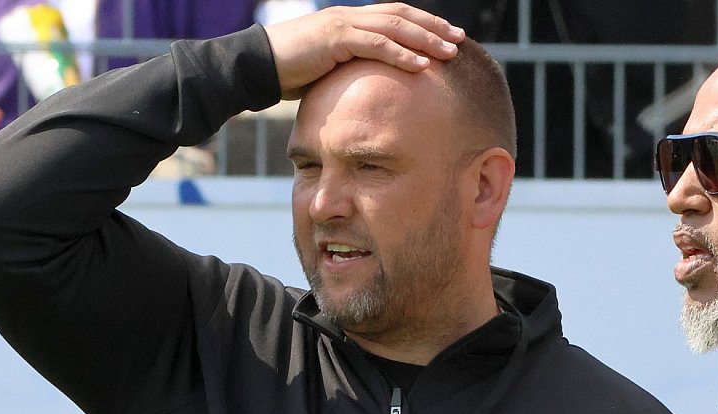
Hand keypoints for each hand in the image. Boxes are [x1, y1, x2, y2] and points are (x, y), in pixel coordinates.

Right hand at [264, 3, 464, 99]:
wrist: (257, 68)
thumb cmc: (289, 75)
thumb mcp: (329, 73)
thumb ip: (353, 74)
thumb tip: (372, 93)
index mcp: (350, 22)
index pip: (394, 17)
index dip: (423, 25)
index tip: (448, 37)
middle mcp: (349, 17)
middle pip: (400, 15)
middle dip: (433, 27)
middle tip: (460, 39)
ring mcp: (342, 24)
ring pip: (393, 26)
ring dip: (425, 39)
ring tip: (450, 52)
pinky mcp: (334, 38)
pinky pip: (375, 44)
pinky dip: (401, 54)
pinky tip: (422, 65)